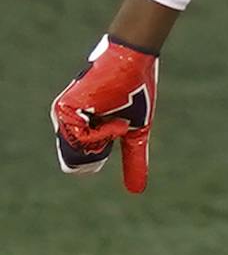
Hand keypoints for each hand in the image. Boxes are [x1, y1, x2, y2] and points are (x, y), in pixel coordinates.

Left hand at [51, 37, 158, 194]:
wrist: (133, 64)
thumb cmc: (136, 92)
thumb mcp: (134, 133)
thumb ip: (132, 160)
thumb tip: (137, 190)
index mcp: (79, 127)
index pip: (79, 160)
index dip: (99, 156)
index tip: (116, 130)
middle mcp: (66, 122)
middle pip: (76, 161)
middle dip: (100, 151)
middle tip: (116, 126)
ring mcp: (62, 116)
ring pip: (79, 152)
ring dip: (104, 141)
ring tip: (117, 119)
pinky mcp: (63, 110)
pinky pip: (80, 140)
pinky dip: (102, 135)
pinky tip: (114, 118)